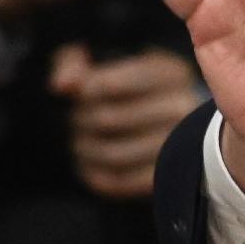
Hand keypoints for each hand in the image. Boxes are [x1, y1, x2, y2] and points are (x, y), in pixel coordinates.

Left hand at [57, 45, 208, 201]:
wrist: (169, 121)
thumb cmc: (129, 85)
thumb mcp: (103, 61)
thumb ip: (74, 62)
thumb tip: (62, 86)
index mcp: (170, 73)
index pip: (108, 85)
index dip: (83, 93)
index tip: (78, 95)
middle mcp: (182, 108)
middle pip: (107, 119)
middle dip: (81, 121)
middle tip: (75, 121)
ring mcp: (179, 147)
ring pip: (112, 153)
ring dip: (85, 149)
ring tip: (81, 141)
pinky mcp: (167, 177)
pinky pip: (121, 181)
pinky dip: (95, 175)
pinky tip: (89, 165)